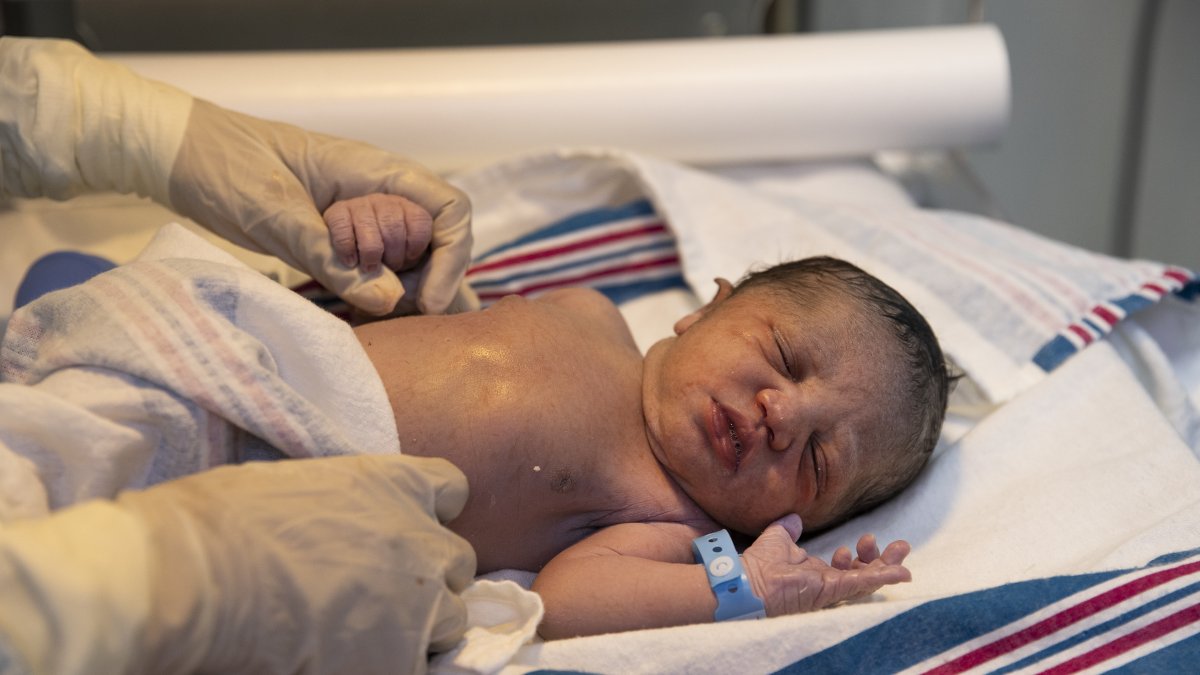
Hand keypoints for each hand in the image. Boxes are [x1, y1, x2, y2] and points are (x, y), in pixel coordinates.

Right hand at [117, 454, 475, 673]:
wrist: (202, 576)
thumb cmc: (224, 519)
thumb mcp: (298, 483)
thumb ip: (344, 506)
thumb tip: (336, 527)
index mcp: (396, 484)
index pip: (451, 489)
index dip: (432, 513)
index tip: (409, 528)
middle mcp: (423, 540)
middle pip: (457, 563)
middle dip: (427, 578)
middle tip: (380, 594)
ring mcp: (422, 604)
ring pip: (451, 621)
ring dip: (419, 628)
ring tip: (365, 637)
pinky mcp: (401, 661)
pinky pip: (419, 668)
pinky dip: (392, 665)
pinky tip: (350, 660)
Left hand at [168, 100, 473, 315]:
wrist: (181, 154)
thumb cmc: (227, 165)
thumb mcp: (277, 215)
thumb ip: (332, 256)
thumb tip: (390, 300)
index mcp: (377, 171)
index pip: (450, 209)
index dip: (454, 256)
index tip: (427, 299)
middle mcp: (380, 192)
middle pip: (438, 241)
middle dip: (429, 280)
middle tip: (396, 314)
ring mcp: (362, 214)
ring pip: (411, 257)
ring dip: (402, 289)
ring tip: (375, 315)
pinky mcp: (341, 236)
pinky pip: (377, 267)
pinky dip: (375, 290)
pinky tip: (358, 310)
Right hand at [324, 194, 433, 273]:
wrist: (359, 271)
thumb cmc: (394, 271)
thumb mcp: (421, 273)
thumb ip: (435, 279)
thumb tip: (433, 305)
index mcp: (413, 213)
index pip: (419, 224)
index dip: (413, 251)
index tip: (407, 262)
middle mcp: (389, 203)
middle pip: (393, 226)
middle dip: (392, 257)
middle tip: (388, 268)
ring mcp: (362, 204)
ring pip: (368, 226)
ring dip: (370, 255)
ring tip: (369, 268)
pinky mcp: (338, 212)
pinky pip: (342, 228)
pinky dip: (347, 249)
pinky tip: (351, 261)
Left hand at [742, 514, 910, 616]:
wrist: (747, 578)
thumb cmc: (758, 563)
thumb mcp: (778, 538)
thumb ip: (788, 528)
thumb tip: (795, 518)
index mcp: (816, 573)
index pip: (848, 568)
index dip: (860, 555)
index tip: (863, 540)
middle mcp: (826, 584)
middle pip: (863, 576)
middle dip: (883, 561)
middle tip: (900, 546)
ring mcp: (830, 590)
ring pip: (867, 582)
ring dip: (887, 567)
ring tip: (901, 551)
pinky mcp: (830, 592)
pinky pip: (861, 586)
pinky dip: (881, 578)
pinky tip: (900, 572)